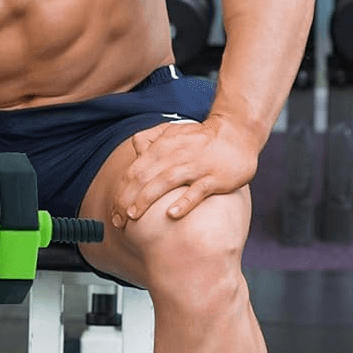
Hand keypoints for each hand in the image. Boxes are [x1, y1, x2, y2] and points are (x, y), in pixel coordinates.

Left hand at [111, 116, 259, 228]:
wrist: (237, 134)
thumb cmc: (201, 138)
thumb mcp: (173, 131)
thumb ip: (151, 138)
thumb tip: (134, 148)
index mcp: (163, 146)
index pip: (135, 170)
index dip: (121, 191)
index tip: (114, 211)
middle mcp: (175, 155)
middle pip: (144, 177)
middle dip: (127, 200)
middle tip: (118, 221)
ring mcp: (195, 166)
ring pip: (165, 182)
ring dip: (146, 199)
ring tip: (133, 216)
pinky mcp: (215, 178)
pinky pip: (197, 191)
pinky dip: (184, 202)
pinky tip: (171, 215)